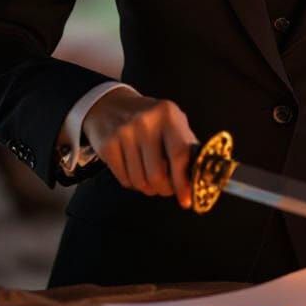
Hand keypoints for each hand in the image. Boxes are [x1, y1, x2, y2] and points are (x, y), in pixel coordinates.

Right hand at [83, 88, 197, 208]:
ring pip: (140, 181)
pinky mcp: (108, 145)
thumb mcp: (172, 122)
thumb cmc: (150, 119)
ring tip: (150, 177)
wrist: (110, 105)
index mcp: (168, 114)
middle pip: (157, 174)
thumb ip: (186, 147)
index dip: (183, 182)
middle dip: (165, 189)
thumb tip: (198, 180)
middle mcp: (145, 122)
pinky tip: (135, 171)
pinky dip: (133, 183)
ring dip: (149, 188)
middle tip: (167, 188)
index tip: (187, 200)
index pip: (179, 155)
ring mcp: (124, 133)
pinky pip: (124, 180)